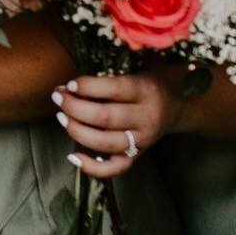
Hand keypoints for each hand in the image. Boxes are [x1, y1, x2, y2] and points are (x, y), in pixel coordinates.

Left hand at [54, 72, 180, 177]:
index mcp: (147, 91)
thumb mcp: (139, 66)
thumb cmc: (150, 83)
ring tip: (61, 116)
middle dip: (74, 107)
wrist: (178, 106)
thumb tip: (73, 80)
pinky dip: (92, 166)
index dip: (86, 87)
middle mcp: (146, 118)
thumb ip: (113, 70)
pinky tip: (73, 156)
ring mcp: (142, 140)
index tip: (69, 84)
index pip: (112, 89)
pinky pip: (114, 168)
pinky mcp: (138, 156)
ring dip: (76, 130)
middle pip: (104, 117)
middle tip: (58, 97)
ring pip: (105, 143)